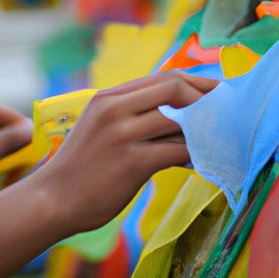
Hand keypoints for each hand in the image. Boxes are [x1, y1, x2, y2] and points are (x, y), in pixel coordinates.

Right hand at [37, 72, 218, 233]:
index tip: (217, 90)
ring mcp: (122, 134)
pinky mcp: (131, 162)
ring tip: (216, 137)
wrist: (51, 200)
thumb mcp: (101, 125)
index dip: (197, 81)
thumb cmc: (82, 165)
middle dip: (206, 95)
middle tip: (227, 108)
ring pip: (178, 118)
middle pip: (174, 86)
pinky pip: (175, 151)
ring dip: (203, 128)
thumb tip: (180, 112)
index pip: (165, 76)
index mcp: (110, 96)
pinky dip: (192, 155)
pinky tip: (199, 162)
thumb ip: (135, 113)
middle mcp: (115, 108)